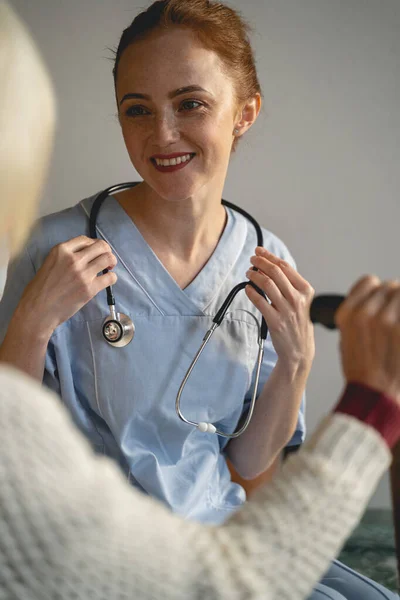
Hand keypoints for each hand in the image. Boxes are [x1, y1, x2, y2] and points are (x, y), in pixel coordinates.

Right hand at [17, 236, 116, 336]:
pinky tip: (107, 280)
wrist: (38, 310)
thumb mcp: (49, 263)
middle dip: (106, 250)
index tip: (95, 251)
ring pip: (108, 259)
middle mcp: (73, 259)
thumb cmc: (40, 289)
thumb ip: (65, 256)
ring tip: (109, 268)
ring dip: (111, 262)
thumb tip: (83, 255)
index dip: (93, 244)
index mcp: (61, 250)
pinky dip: (112, 277)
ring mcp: (83, 274)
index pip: (85, 239)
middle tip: (106, 258)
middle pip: (101, 246)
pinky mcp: (90, 288)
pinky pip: (110, 277)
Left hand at [245, 247, 314, 369]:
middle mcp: (297, 299)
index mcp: (306, 290)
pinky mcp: (275, 322)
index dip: (270, 256)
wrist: (299, 350)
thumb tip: (269, 266)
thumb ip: (289, 285)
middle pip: (275, 272)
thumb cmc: (298, 323)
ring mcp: (287, 311)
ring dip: (254, 275)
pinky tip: (247, 288)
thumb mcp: (301, 301)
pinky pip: (260, 302)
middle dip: (260, 262)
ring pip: (267, 284)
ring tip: (248, 273)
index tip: (259, 251)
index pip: (285, 267)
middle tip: (252, 259)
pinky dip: (251, 292)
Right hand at [335, 275, 399, 402]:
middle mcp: (365, 313)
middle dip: (393, 300)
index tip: (380, 300)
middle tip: (394, 318)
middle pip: (390, 287)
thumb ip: (357, 314)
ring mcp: (388, 320)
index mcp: (347, 314)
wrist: (375, 394)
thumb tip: (375, 300)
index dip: (376, 291)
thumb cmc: (362, 370)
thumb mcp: (345, 338)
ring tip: (398, 325)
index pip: (368, 282)